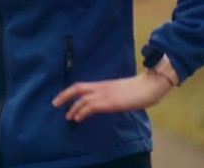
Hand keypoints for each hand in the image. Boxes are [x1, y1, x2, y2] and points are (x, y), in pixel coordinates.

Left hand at [51, 71, 172, 122]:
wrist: (147, 86)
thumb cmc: (137, 89)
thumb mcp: (119, 91)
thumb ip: (110, 95)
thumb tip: (104, 102)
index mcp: (102, 84)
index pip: (81, 85)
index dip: (69, 91)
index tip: (61, 97)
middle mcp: (100, 87)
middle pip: (77, 88)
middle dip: (65, 96)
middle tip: (55, 103)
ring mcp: (104, 94)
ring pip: (82, 99)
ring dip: (73, 108)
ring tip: (68, 116)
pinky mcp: (109, 102)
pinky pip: (91, 107)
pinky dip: (82, 112)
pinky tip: (78, 118)